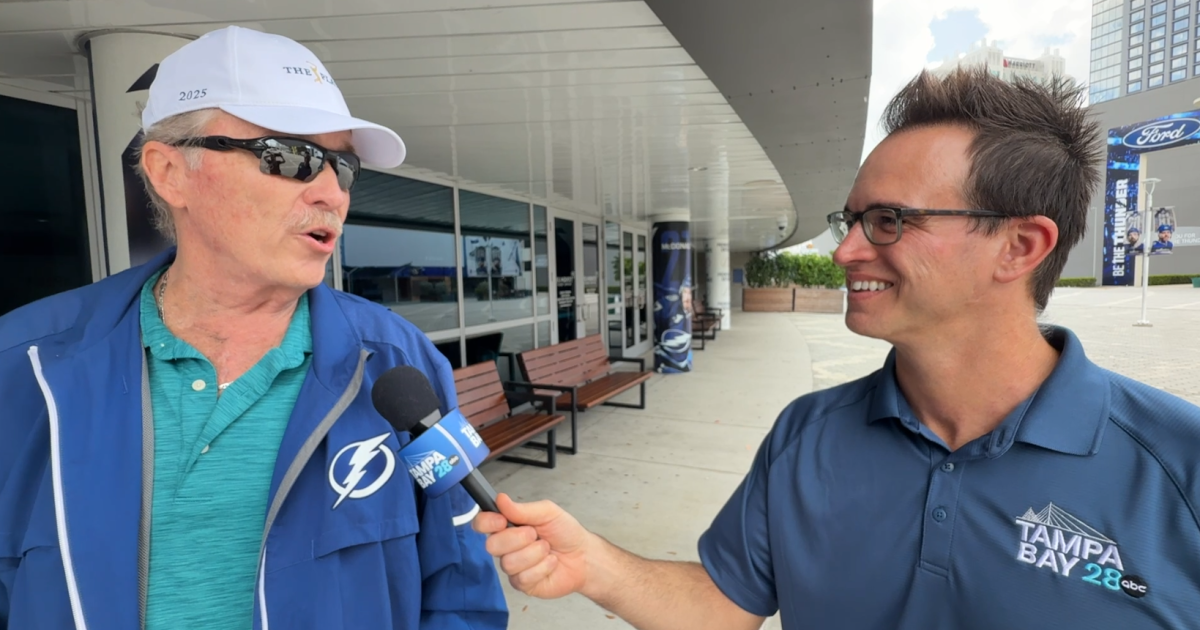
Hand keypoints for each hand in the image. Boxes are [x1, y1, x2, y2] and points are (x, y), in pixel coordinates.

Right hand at [473, 493, 591, 598]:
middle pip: (492, 545)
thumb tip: (501, 499)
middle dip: (518, 538)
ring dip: (534, 553)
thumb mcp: (547, 513)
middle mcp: (506, 547)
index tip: (502, 520)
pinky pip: (523, 577)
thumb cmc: (565, 532)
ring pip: (509, 563)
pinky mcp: (522, 584)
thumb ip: (522, 509)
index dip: (487, 522)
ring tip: (547, 549)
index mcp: (508, 526)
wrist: (583, 556)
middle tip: (535, 534)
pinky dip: (542, 567)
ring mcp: (513, 567)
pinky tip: (550, 563)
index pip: (482, 523)